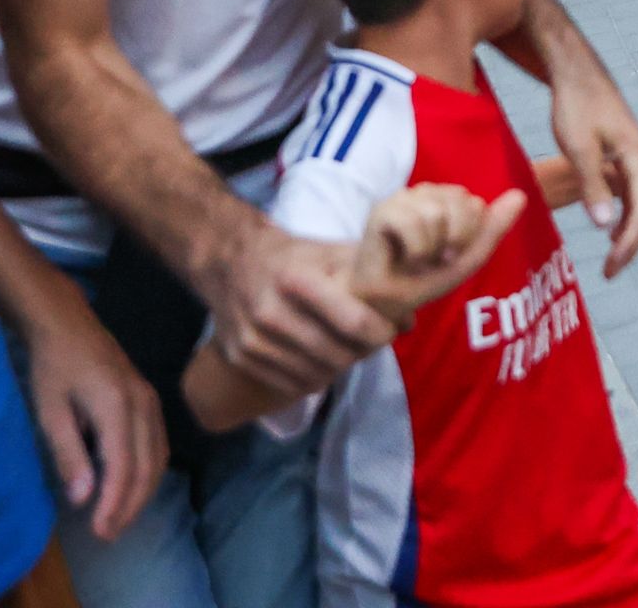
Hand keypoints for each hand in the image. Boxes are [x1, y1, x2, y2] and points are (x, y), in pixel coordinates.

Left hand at [7, 263, 166, 540]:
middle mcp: (142, 403)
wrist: (67, 323)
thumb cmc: (53, 366)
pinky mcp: (150, 398)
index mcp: (116, 405)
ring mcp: (151, 399)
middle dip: (130, 504)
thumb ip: (68, 454)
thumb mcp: (50, 411)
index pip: (123, 465)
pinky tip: (133, 485)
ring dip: (143, 491)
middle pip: (147, 465)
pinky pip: (159, 442)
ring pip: (158, 455)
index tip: (100, 530)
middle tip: (108, 533)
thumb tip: (82, 498)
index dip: (115, 502)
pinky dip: (149, 470)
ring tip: (120, 518)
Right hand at [203, 222, 404, 404]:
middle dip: (363, 352)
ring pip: (317, 374)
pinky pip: (292, 384)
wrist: (228, 261)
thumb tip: (409, 318)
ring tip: (347, 349)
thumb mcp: (328, 253)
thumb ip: (370, 278)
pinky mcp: (242, 359)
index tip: (390, 330)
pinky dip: (314, 378)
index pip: (353, 322)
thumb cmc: (289, 256)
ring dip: (340, 368)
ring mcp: (253, 340)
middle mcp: (271, 313)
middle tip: (372, 342)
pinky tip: (321, 360)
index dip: (380, 333)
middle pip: (337, 354)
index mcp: (296, 279)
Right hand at [351, 184, 528, 327]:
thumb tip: (520, 195)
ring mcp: (402, 198)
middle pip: (460, 203)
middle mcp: (425, 193)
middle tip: (432, 260)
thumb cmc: (422, 280)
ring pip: (437, 213)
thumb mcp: (466, 259)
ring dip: (430, 249)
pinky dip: (414, 249)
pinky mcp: (381, 209)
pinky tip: (404, 257)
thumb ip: (493, 228)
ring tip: (416, 259)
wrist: (383, 303)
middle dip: (452, 242)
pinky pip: (413, 222)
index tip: (447, 257)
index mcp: (446, 199)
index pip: (474, 205)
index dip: (466, 239)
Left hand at [546, 57, 637, 278]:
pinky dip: (628, 212)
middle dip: (634, 242)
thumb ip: (594, 187)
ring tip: (616, 256)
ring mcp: (636, 155)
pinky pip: (636, 190)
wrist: (575, 72)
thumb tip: (607, 226)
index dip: (629, 243)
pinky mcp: (625, 153)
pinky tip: (613, 227)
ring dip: (634, 229)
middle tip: (613, 270)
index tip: (611, 267)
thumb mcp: (579, 148)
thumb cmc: (576, 106)